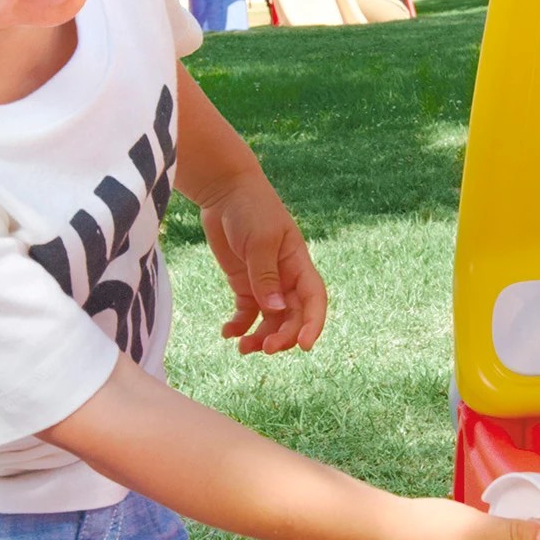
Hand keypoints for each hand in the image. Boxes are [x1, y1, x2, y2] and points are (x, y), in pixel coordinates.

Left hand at [196, 171, 328, 356]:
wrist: (225, 190)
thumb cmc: (250, 208)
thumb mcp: (260, 241)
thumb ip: (265, 276)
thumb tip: (276, 310)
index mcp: (298, 264)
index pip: (314, 300)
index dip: (314, 324)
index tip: (305, 346)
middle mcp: (286, 278)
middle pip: (293, 317)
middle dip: (283, 336)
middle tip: (265, 349)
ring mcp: (265, 282)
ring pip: (270, 320)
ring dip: (260, 337)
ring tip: (243, 348)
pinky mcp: (244, 283)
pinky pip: (246, 313)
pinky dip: (239, 326)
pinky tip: (228, 333)